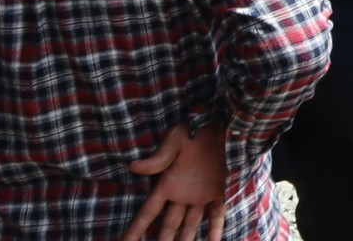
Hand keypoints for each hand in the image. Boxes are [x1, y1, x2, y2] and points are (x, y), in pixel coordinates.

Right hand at [121, 120, 225, 240]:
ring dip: (187, 240)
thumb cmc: (191, 130)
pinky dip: (215, 230)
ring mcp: (200, 195)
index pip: (148, 213)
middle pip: (168, 225)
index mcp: (167, 185)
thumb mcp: (174, 142)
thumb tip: (134, 167)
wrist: (218, 123)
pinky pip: (216, 215)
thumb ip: (158, 159)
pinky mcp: (218, 191)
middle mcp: (182, 195)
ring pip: (191, 225)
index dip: (136, 229)